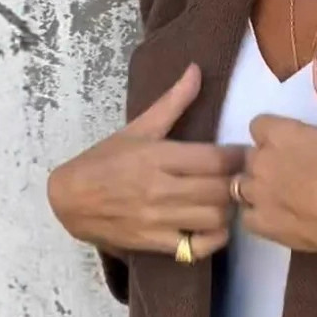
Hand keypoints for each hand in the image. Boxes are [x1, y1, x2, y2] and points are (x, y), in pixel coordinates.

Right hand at [47, 63, 243, 259]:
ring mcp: (158, 219)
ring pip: (215, 217)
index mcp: (158, 156)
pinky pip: (197, 248)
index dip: (240, 157)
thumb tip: (197, 69)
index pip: (217, 158)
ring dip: (228, 209)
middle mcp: (160, 188)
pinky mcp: (155, 243)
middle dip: (237, 183)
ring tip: (227, 200)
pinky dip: (214, 239)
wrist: (68, 201)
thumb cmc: (105, 161)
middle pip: (221, 189)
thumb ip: (173, 102)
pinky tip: (214, 226)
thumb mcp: (137, 129)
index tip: (247, 154)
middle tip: (242, 179)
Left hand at [236, 52, 316, 255]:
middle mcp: (260, 162)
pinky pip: (247, 217)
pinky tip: (279, 217)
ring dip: (258, 187)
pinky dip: (259, 216)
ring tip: (285, 195)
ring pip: (242, 186)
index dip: (275, 134)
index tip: (293, 144)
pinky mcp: (262, 225)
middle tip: (295, 171)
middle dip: (266, 161)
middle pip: (250, 155)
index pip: (259, 125)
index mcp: (279, 133)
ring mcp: (257, 196)